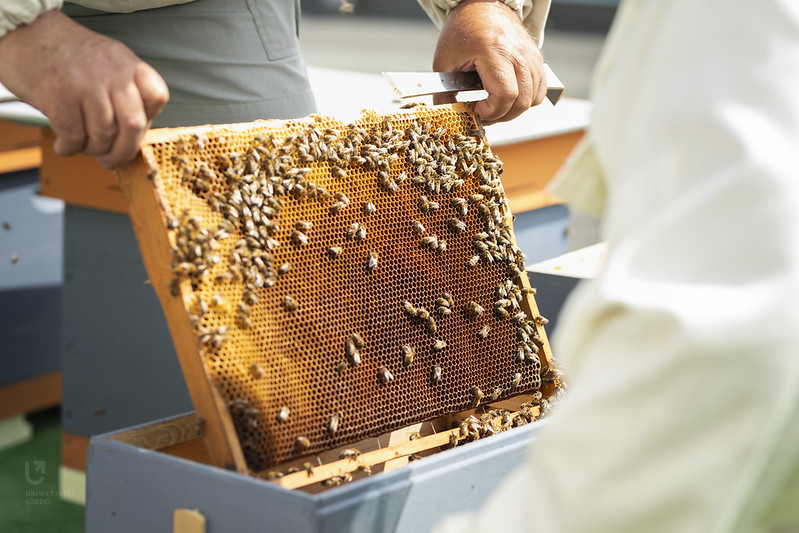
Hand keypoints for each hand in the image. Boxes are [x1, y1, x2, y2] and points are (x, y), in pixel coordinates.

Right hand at [0, 10, 168, 167]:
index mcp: (128, 63)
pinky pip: (74, 136)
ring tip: (84, 146)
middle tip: (111, 159)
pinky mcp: (59, 95)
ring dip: (93, 150)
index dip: (149, 120)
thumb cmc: (68, 56)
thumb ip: (124, 91)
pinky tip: (64, 145)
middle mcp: (112, 72)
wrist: (26, 32)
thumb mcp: (108, 61)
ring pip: (104, 135)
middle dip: (123, 151)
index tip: (134, 130)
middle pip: (133, 125)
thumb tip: (133, 136)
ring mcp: (86, 83)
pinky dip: (70, 148)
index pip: (157, 96)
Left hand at [432, 0, 545, 124]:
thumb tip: (447, 115)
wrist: (482, 6)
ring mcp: (530, 55)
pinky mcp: (537, 58)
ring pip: (534, 98)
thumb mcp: (445, 60)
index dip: (492, 111)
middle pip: (522, 101)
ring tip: (496, 106)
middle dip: (502, 115)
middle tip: (485, 114)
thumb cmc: (463, 29)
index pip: (505, 95)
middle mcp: (517, 53)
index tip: (477, 110)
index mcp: (494, 51)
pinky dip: (528, 99)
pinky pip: (541, 89)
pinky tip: (511, 97)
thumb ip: (444, 91)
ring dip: (514, 110)